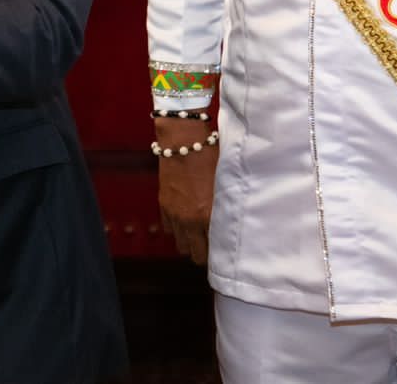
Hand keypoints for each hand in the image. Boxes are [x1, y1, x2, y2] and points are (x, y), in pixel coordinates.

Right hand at [155, 116, 216, 265]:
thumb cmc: (210, 158)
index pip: (213, 251)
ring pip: (180, 244)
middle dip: (203, 253)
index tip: (224, 253)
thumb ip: (227, 208)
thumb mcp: (225, 185)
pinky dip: (176, 228)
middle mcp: (190, 219)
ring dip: (189, 241)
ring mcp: (175, 213)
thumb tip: (233, 223)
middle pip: (194, 254)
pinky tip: (185, 220)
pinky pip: (168, 229)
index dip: (219, 255)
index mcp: (209, 216)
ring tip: (198, 234)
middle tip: (211, 246)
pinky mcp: (164, 205)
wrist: (184, 141)